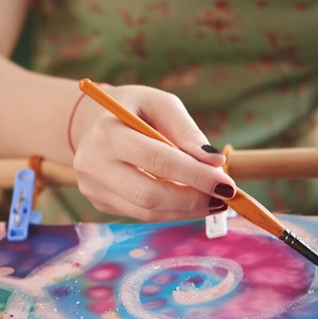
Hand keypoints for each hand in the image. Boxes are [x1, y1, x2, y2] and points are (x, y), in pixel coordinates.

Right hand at [70, 84, 236, 221]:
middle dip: (192, 200)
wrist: (90, 122)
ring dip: (185, 210)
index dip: (196, 175)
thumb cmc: (133, 109)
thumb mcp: (160, 104)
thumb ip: (187, 131)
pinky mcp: (99, 203)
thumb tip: (215, 162)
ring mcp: (93, 188)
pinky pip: (141, 214)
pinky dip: (171, 211)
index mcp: (107, 134)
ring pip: (146, 212)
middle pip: (149, 195)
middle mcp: (93, 165)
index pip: (158, 161)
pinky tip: (190, 201)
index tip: (227, 184)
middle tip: (223, 197)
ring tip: (213, 201)